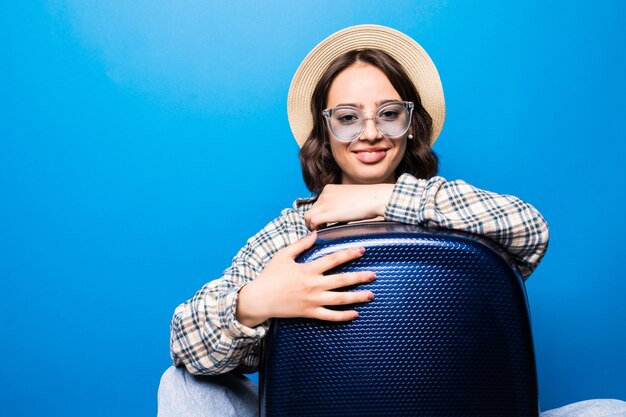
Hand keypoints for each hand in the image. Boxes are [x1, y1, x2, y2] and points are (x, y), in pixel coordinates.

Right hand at [236, 231, 375, 326]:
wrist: (260, 299)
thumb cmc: (270, 276)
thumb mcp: (283, 256)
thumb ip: (300, 245)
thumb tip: (315, 233)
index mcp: (308, 270)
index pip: (334, 259)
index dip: (349, 254)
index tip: (362, 249)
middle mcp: (313, 285)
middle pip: (342, 280)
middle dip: (360, 277)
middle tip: (374, 275)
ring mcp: (312, 301)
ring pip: (340, 300)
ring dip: (357, 297)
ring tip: (371, 295)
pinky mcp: (309, 313)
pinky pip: (330, 316)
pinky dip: (343, 316)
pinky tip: (355, 314)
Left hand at [304, 183, 393, 229]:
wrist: (375, 197)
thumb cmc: (369, 199)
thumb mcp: (350, 198)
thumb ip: (341, 204)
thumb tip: (340, 215)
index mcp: (330, 189)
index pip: (317, 203)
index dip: (319, 214)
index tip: (324, 222)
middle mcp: (324, 194)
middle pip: (311, 210)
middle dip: (315, 220)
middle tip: (322, 229)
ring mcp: (324, 203)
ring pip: (308, 216)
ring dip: (312, 226)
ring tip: (321, 232)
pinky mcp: (327, 212)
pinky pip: (312, 222)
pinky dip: (315, 229)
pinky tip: (323, 232)